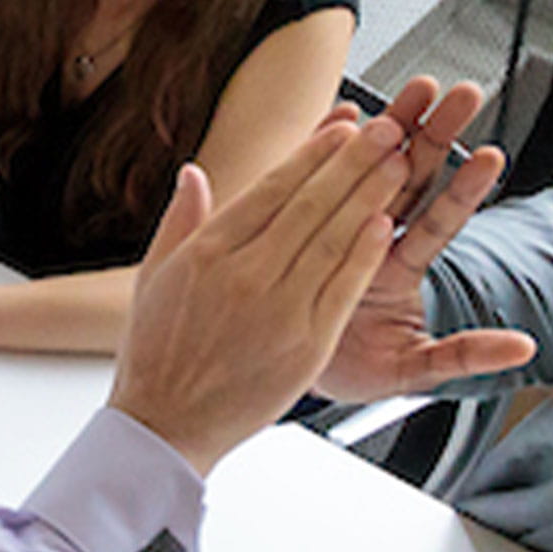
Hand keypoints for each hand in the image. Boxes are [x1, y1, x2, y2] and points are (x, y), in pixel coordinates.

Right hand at [101, 105, 423, 470]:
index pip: (271, 188)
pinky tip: (384, 224)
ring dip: (369, 197)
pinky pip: (342, 288)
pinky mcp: (305, 344)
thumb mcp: (153, 277)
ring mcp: (277, 309)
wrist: (165, 424)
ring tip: (399, 163)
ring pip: (332, 239)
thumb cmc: (156, 354)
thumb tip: (195, 173)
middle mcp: (243, 274)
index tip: (343, 128)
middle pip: (310, 204)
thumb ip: (180, 220)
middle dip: (353, 162)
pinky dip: (364, 254)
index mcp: (208, 251)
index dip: (313, 154)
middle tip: (387, 129)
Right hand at [315, 78, 539, 399]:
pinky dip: (325, 144)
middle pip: (411, 179)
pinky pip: (313, 179)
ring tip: (420, 88)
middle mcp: (374, 240)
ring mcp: (337, 226)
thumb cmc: (354, 368)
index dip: (462, 190)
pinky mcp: (300, 223)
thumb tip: (525, 349)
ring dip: (395, 126)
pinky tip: (342, 113)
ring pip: (370, 168)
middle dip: (437, 135)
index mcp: (399, 272)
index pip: (437, 222)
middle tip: (463, 94)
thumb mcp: (411, 371)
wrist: (282, 368)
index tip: (490, 156)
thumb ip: (465, 355)